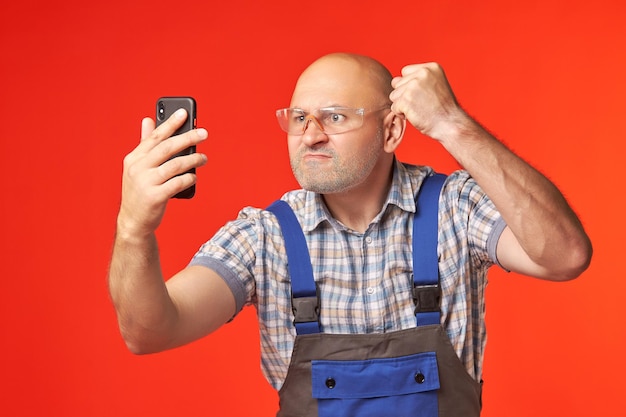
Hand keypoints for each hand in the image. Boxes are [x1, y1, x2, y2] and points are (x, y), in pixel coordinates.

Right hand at [117, 109, 207, 237]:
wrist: (133, 221)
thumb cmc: (139, 192)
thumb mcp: (137, 167)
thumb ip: (145, 144)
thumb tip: (148, 120)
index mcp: (134, 158)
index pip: (155, 136)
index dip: (170, 123)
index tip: (184, 113)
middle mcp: (138, 168)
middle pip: (167, 148)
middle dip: (188, 138)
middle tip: (204, 133)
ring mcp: (145, 183)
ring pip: (175, 165)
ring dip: (193, 160)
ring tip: (204, 158)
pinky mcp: (155, 197)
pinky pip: (177, 183)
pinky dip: (189, 179)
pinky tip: (195, 177)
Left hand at [390, 62, 464, 140]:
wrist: (450, 124)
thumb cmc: (442, 108)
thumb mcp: (435, 85)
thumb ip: (416, 79)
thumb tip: (394, 80)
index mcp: (430, 68)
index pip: (405, 72)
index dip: (410, 85)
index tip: (423, 95)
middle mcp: (422, 73)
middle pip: (397, 83)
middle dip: (405, 95)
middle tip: (422, 104)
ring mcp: (413, 86)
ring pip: (394, 95)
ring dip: (402, 105)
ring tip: (419, 109)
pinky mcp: (406, 99)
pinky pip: (394, 107)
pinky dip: (401, 114)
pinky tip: (415, 115)